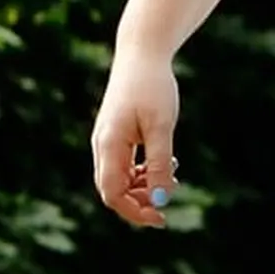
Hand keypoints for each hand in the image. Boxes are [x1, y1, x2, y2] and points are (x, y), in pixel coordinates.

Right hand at [90, 49, 182, 229]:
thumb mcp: (162, 127)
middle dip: (140, 201)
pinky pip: (125, 165)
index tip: (161, 217)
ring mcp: (107, 141)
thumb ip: (159, 163)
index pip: (112, 193)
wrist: (141, 56)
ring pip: (119, 179)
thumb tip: (162, 198)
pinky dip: (144, 172)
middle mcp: (102, 146)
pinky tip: (166, 162)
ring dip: (144, 185)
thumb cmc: (153, 88)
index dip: (134, 211)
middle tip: (171, 194)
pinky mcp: (116, 135)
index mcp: (109, 146)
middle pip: (113, 190)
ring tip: (172, 172)